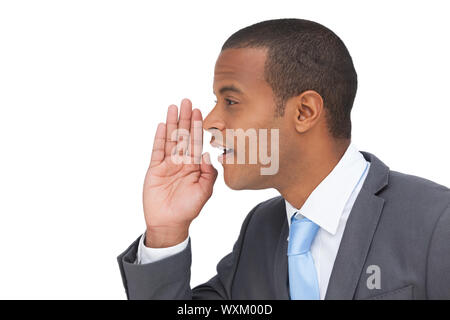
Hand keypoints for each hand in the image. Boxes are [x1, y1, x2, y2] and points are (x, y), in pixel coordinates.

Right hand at [143, 99, 217, 247]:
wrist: (169, 223)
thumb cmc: (188, 209)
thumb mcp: (204, 192)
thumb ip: (210, 174)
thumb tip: (208, 155)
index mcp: (195, 166)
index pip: (196, 141)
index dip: (197, 126)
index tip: (199, 111)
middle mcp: (181, 161)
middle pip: (183, 135)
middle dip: (185, 118)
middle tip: (186, 101)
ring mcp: (167, 164)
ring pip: (170, 139)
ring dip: (172, 123)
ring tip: (173, 107)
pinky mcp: (155, 169)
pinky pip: (157, 150)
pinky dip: (159, 137)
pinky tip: (162, 125)